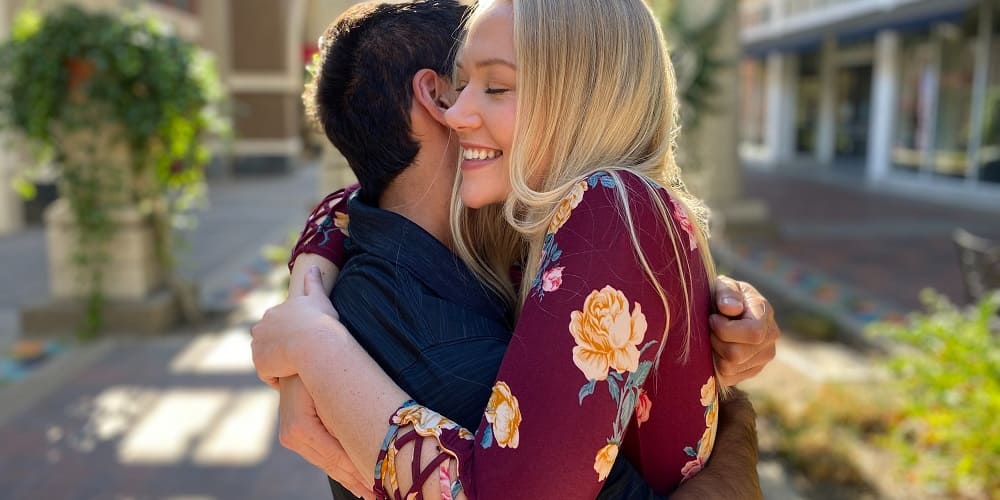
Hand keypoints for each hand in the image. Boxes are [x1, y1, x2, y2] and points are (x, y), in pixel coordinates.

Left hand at [251, 266, 343, 385]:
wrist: (315, 343)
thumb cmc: (320, 321)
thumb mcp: (319, 299)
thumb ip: (313, 283)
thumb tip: (315, 267)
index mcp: (273, 312)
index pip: (278, 326)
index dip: (291, 334)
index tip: (304, 341)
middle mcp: (261, 328)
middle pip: (269, 341)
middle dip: (280, 348)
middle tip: (302, 356)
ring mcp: (258, 347)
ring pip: (268, 358)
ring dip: (279, 363)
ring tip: (298, 368)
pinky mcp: (260, 365)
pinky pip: (269, 375)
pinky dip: (278, 377)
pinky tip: (293, 377)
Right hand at [278, 376, 373, 499]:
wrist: (297, 350)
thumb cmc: (320, 366)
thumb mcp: (333, 393)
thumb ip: (343, 422)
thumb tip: (370, 447)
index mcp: (300, 428)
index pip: (335, 458)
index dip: (358, 473)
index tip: (379, 485)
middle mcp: (293, 435)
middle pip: (331, 465)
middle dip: (356, 481)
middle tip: (379, 496)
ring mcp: (291, 436)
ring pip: (326, 463)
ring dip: (349, 478)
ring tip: (371, 492)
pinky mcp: (294, 434)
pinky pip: (321, 455)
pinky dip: (339, 467)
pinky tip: (355, 479)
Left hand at [709, 276, 779, 386]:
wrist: (725, 310)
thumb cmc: (723, 295)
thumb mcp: (724, 285)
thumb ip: (726, 292)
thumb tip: (730, 309)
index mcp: (765, 314)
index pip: (753, 333)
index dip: (725, 329)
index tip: (713, 318)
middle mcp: (770, 338)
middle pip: (737, 354)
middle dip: (716, 341)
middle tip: (710, 329)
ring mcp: (763, 357)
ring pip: (730, 367)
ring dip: (714, 353)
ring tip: (714, 338)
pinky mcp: (752, 371)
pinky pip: (728, 378)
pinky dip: (715, 365)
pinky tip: (716, 350)